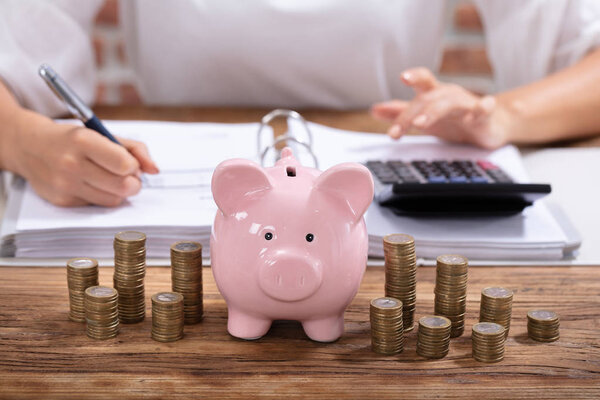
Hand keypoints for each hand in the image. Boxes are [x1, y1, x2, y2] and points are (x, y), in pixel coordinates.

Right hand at [5, 110, 158, 206]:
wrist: (30, 146)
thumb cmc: (72, 139)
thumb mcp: (103, 133)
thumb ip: (135, 149)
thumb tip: (155, 170)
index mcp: (83, 141)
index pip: (126, 165)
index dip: (134, 166)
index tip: (129, 162)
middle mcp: (72, 164)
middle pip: (123, 186)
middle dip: (133, 182)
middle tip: (127, 175)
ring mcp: (65, 185)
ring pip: (113, 200)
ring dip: (120, 192)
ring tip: (111, 179)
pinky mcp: (63, 201)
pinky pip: (97, 206)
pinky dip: (102, 197)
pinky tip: (93, 184)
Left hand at [371, 68, 511, 148]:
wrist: (490, 125)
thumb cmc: (454, 118)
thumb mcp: (423, 116)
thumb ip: (400, 112)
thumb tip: (375, 109)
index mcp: (434, 93)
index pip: (422, 81)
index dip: (414, 76)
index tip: (402, 78)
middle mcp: (449, 95)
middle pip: (429, 98)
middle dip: (410, 114)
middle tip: (395, 132)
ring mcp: (466, 104)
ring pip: (450, 104)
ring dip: (434, 112)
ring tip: (420, 124)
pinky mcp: (483, 116)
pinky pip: (484, 109)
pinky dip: (483, 107)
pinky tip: (483, 106)